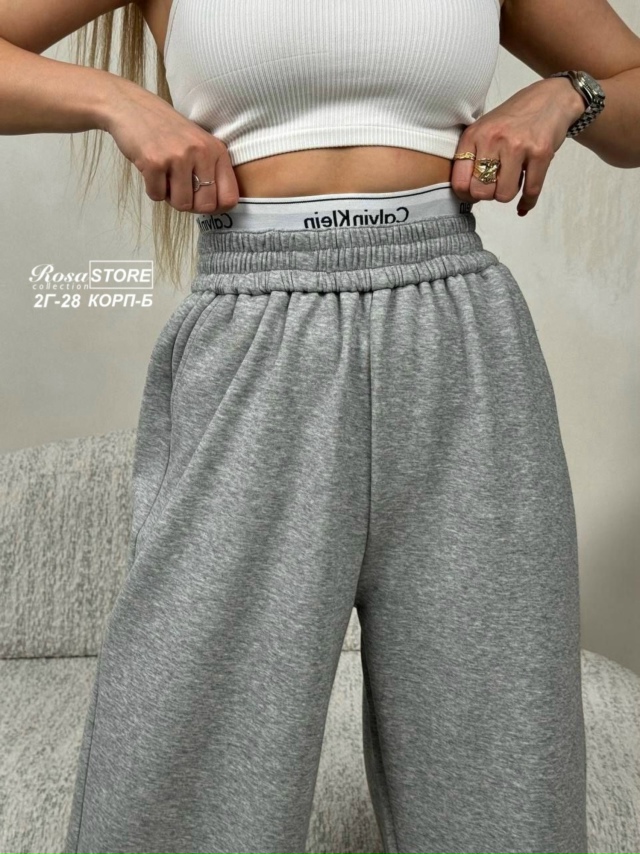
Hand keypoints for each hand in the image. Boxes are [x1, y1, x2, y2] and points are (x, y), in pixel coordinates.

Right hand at [103, 80, 238, 214]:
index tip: (203, 202)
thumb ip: (211, 171)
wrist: (132, 107)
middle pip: (205, 206)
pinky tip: (151, 172)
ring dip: (170, 197)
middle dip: (191, 205)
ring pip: (182, 204)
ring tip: (165, 178)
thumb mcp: (199, 144)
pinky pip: (157, 196)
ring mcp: (178, 157)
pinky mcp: (154, 162)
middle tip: (180, 191)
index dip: (216, 207)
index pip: (229, 197)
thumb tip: (216, 208)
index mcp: (217, 150)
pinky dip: (153, 190)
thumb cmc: (168, 131)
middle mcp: (201, 152)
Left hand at [451, 78, 584, 215]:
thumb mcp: (485, 129)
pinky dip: (527, 202)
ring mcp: (517, 146)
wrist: (551, 98)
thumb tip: (467, 194)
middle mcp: (493, 139)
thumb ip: (473, 156)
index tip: (474, 192)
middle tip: (496, 184)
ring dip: (508, 193)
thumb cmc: (513, 118)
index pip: (459, 181)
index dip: (466, 194)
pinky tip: (524, 202)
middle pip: (481, 192)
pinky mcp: (540, 153)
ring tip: (512, 179)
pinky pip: (530, 191)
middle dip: (488, 194)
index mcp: (474, 135)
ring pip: (504, 194)